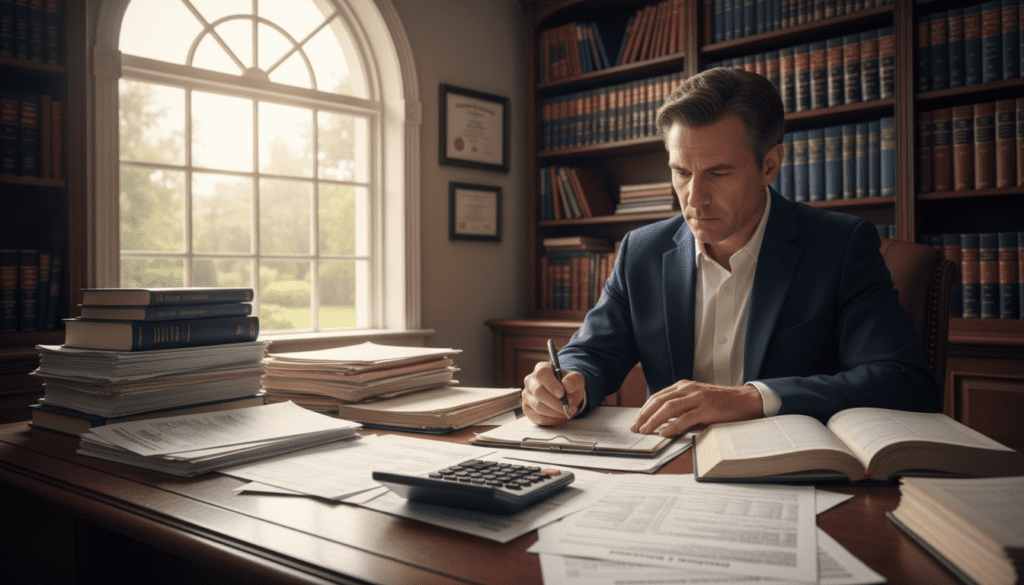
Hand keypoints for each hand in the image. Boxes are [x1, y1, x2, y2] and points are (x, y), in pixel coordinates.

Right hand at [522, 361, 585, 425]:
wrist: (565, 398)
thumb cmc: (569, 386)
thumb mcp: (576, 380)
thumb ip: (573, 380)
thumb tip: (566, 385)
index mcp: (541, 368)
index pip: (542, 373)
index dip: (551, 384)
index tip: (562, 394)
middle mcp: (530, 381)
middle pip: (538, 391)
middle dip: (556, 402)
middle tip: (570, 406)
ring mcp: (527, 395)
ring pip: (538, 406)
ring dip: (556, 412)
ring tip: (568, 411)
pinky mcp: (527, 409)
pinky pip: (539, 417)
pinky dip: (552, 419)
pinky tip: (560, 415)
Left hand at [629, 380, 763, 436]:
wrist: (746, 400)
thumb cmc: (722, 402)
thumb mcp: (698, 400)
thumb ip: (682, 408)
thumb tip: (662, 423)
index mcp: (684, 386)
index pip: (658, 397)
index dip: (644, 409)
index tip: (636, 420)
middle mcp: (689, 389)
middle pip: (659, 401)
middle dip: (644, 415)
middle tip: (635, 428)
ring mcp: (698, 398)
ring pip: (669, 408)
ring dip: (654, 420)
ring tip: (645, 430)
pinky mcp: (707, 409)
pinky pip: (686, 418)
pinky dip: (672, 426)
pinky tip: (664, 433)